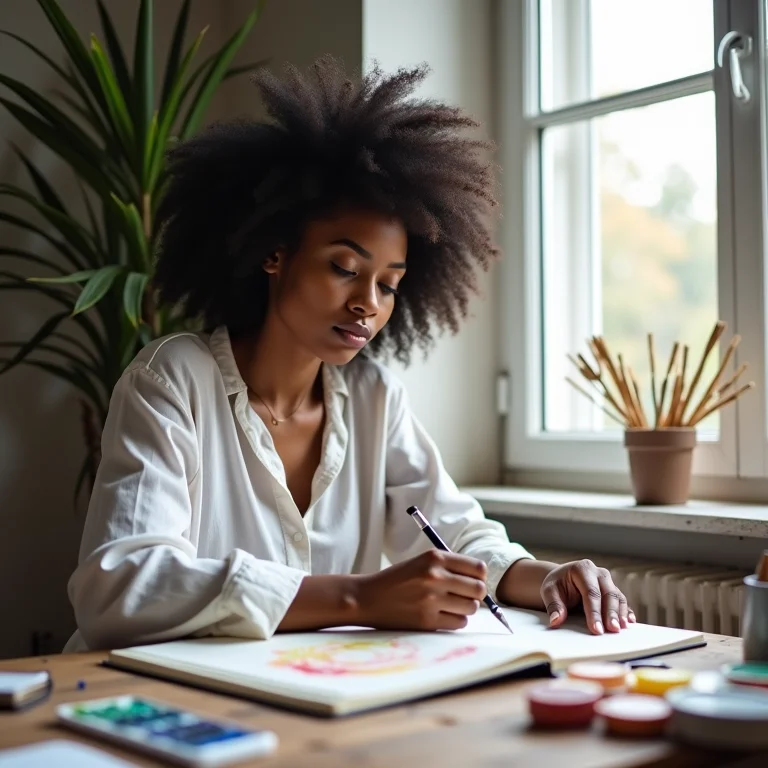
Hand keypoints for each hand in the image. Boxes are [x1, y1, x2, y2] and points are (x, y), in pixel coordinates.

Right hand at [356, 550, 486, 630]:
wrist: (366, 598)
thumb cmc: (396, 580)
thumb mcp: (420, 562)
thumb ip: (448, 567)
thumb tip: (480, 580)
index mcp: (434, 558)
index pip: (477, 568)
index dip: (480, 576)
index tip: (474, 581)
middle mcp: (435, 576)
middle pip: (478, 589)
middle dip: (476, 594)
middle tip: (465, 596)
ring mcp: (431, 600)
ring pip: (471, 607)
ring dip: (465, 608)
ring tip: (450, 606)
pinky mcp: (427, 621)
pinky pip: (458, 623)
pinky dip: (454, 620)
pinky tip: (442, 615)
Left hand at [541, 559, 635, 634]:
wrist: (563, 579)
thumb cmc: (557, 585)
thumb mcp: (549, 591)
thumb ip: (554, 605)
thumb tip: (556, 621)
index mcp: (583, 569)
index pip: (590, 592)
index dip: (594, 612)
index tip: (596, 629)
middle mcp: (599, 573)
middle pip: (608, 594)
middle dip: (611, 613)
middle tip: (612, 630)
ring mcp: (608, 582)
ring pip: (618, 597)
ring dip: (620, 614)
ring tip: (619, 629)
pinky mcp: (614, 591)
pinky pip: (622, 601)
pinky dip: (626, 612)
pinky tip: (629, 622)